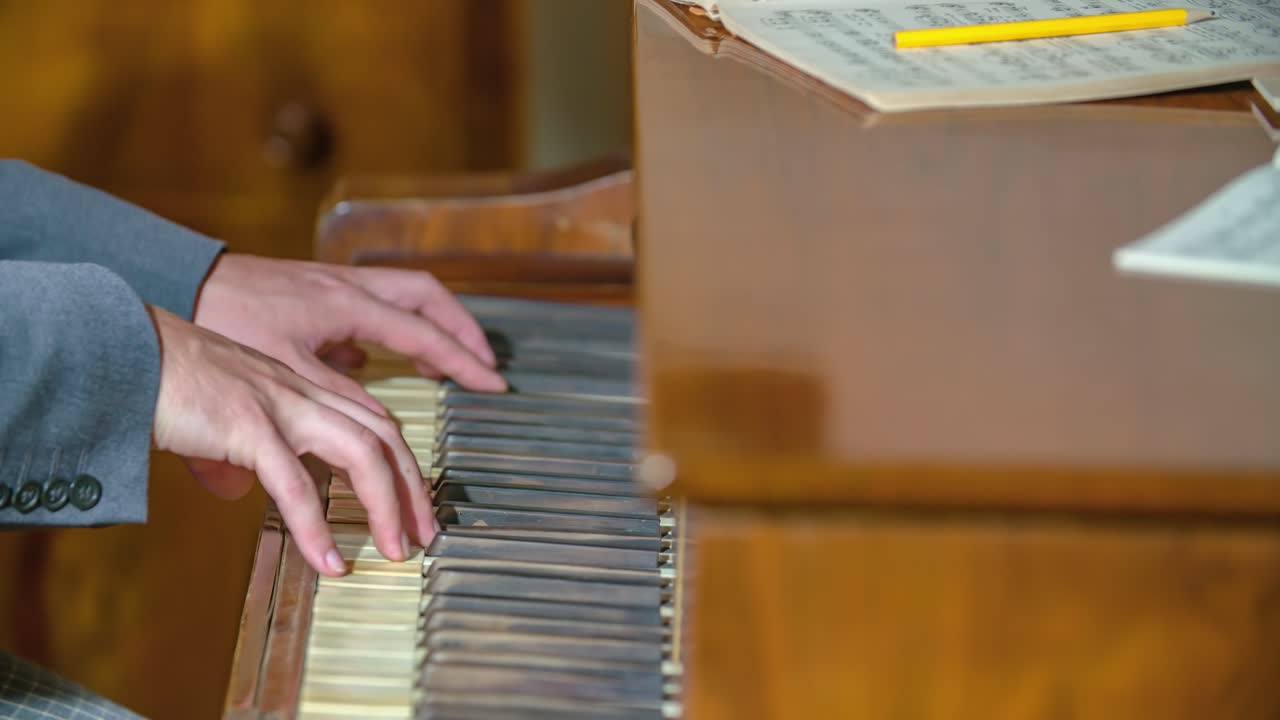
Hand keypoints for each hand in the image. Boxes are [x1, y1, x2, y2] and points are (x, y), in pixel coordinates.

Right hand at [148, 306, 434, 575]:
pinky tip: (328, 559)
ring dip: (385, 505)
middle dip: (413, 486)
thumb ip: (239, 449)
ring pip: (359, 452)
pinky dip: (316, 525)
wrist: (118, 349)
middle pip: (383, 434)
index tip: (415, 500)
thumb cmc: (162, 380)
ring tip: (397, 549)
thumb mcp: (216, 415)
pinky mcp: (246, 425)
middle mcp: (299, 390)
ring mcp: (277, 405)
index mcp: (297, 384)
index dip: (401, 459)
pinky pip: (293, 482)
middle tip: (426, 533)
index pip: (372, 419)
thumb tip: (239, 490)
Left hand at [193, 254, 504, 413]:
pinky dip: (388, 326)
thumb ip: (337, 397)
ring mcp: (331, 283)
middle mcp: (348, 286)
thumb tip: (381, 431)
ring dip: (431, 324)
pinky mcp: (309, 290)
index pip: (425, 333)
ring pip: (402, 294)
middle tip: (483, 364)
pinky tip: (373, 357)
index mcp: (349, 303)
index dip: (464, 362)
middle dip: (462, 330)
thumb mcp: (284, 368)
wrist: (175, 279)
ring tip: (444, 359)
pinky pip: (370, 303)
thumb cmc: (223, 318)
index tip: (493, 385)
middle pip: (427, 297)